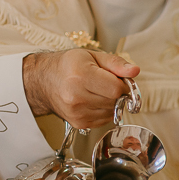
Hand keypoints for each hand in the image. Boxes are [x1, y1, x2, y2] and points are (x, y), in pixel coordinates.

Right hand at [22, 49, 140, 128]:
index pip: (116, 89)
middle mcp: (76, 97)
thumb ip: (116, 63)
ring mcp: (77, 113)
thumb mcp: (92, 56)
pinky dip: (104, 111)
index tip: (118, 79)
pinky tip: (93, 100)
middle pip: (114, 101)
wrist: (44, 81)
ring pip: (111, 112)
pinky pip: (104, 120)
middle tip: (106, 83)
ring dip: (111, 103)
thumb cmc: (68, 66)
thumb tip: (135, 71)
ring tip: (97, 91)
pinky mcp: (79, 123)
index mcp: (80, 76)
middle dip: (116, 92)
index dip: (123, 84)